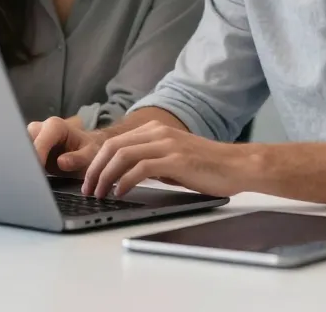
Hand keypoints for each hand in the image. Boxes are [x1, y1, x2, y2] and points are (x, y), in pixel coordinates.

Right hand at [28, 116, 103, 174]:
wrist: (87, 151)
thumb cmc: (89, 150)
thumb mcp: (91, 154)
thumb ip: (79, 158)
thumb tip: (61, 162)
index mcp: (55, 125)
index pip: (40, 141)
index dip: (37, 157)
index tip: (37, 172)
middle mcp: (40, 127)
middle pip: (24, 143)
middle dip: (26, 160)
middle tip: (31, 178)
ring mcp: (32, 137)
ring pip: (19, 149)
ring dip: (23, 164)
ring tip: (29, 180)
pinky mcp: (28, 148)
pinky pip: (21, 156)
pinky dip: (23, 167)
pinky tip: (28, 179)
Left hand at [81, 121, 252, 198]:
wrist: (237, 165)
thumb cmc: (207, 166)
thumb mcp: (173, 159)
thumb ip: (151, 161)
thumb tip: (126, 175)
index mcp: (155, 130)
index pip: (114, 142)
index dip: (96, 162)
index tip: (89, 180)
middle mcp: (158, 132)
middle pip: (113, 147)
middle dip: (95, 170)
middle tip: (88, 189)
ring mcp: (167, 144)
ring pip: (123, 156)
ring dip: (106, 176)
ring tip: (100, 194)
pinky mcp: (176, 159)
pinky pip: (141, 168)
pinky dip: (125, 181)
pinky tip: (121, 193)